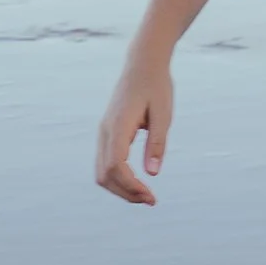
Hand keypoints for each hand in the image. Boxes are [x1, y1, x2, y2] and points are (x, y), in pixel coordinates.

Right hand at [95, 53, 173, 204]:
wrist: (143, 64)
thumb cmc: (157, 86)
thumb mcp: (164, 113)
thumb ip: (157, 142)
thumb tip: (153, 174)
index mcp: (119, 125)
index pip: (115, 165)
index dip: (130, 186)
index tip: (150, 196)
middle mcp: (105, 131)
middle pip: (104, 175)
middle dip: (125, 193)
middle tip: (151, 200)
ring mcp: (103, 133)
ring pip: (101, 172)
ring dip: (120, 188)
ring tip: (145, 195)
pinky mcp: (107, 133)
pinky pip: (105, 163)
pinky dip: (118, 178)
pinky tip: (136, 182)